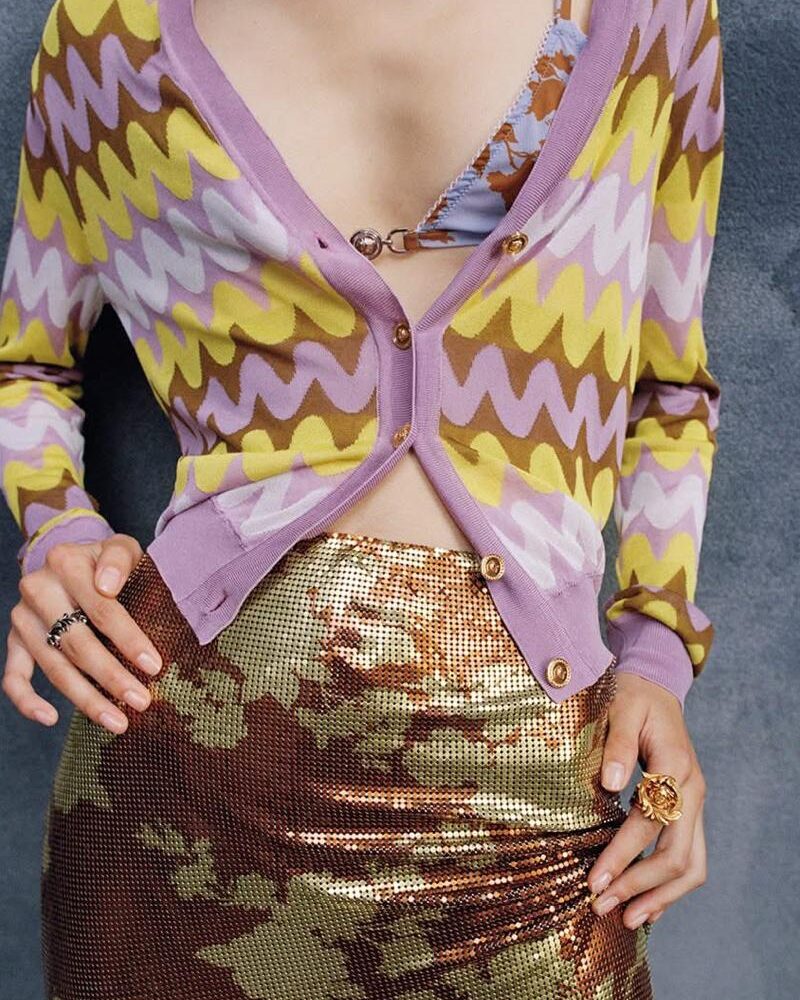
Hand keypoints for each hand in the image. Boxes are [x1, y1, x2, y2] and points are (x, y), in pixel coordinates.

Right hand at [1, 534, 162, 734]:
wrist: (72, 561)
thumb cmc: (108, 562)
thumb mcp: (121, 548)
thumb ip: (119, 559)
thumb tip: (107, 585)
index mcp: (65, 563)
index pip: (101, 609)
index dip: (128, 639)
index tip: (154, 666)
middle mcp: (37, 590)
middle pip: (77, 643)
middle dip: (111, 676)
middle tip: (141, 701)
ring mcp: (22, 619)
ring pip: (54, 666)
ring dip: (85, 699)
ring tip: (118, 721)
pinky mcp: (14, 641)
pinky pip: (13, 677)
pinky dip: (27, 701)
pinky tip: (51, 719)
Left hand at [587, 672, 706, 928]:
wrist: (656, 684)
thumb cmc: (634, 696)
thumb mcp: (622, 710)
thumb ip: (617, 747)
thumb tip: (609, 783)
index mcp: (676, 768)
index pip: (650, 824)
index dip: (622, 855)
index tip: (594, 881)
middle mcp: (692, 792)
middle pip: (677, 856)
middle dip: (640, 887)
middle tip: (603, 909)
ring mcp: (694, 803)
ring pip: (691, 864)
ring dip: (660, 896)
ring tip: (627, 920)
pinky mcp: (687, 810)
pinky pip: (688, 857)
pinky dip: (670, 886)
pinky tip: (647, 905)